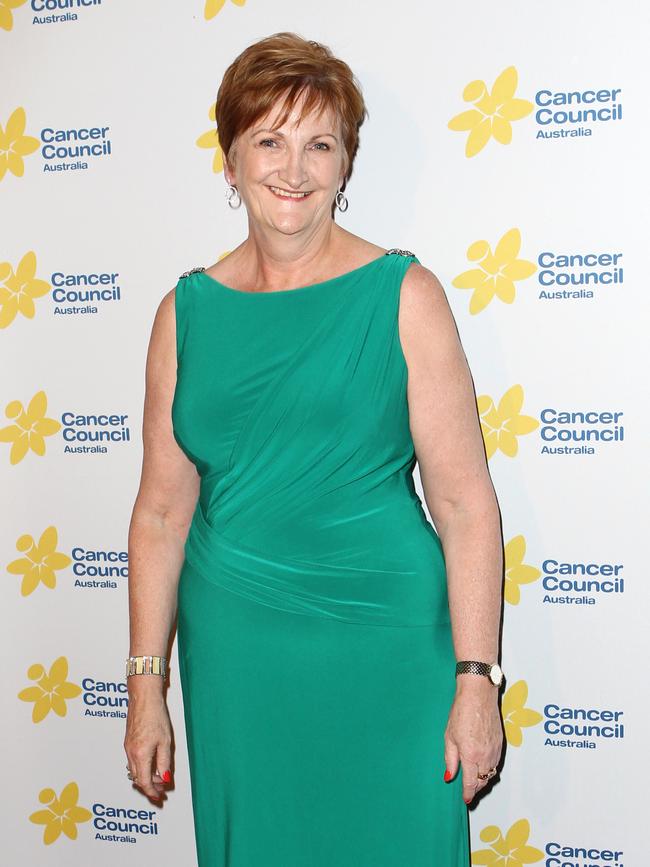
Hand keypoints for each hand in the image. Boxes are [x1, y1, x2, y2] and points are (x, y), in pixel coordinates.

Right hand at [124, 677, 172, 802]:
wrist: (143, 699)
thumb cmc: (156, 716)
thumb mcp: (165, 742)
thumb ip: (164, 762)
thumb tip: (164, 779)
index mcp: (141, 755)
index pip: (144, 782)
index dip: (151, 792)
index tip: (159, 797)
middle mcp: (131, 754)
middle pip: (137, 779)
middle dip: (149, 786)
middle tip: (162, 789)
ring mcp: (127, 748)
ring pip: (134, 771)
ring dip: (145, 777)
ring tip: (159, 777)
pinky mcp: (128, 742)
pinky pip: (133, 762)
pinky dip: (141, 768)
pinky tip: (151, 765)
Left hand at [443, 677, 502, 804]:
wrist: (479, 694)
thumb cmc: (461, 712)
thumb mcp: (449, 736)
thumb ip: (450, 759)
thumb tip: (449, 776)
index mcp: (471, 755)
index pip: (471, 782)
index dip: (468, 793)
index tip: (466, 799)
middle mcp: (486, 755)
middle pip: (483, 780)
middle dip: (476, 788)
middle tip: (469, 790)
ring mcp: (495, 750)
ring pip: (491, 773)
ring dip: (483, 778)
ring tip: (474, 779)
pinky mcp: (501, 743)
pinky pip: (496, 762)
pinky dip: (490, 768)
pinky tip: (483, 765)